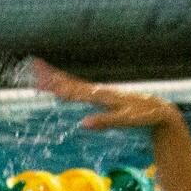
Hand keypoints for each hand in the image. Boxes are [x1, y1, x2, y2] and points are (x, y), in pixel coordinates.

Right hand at [27, 58, 181, 131]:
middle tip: (33, 66)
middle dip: (51, 76)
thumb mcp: (125, 121)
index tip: (40, 80)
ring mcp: (99, 93)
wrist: (157, 110)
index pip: (73, 90)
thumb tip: (82, 123)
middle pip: (70, 82)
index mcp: (101, 96)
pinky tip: (60, 87)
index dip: (56, 85)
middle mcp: (98, 91)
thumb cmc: (142, 116)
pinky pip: (80, 90)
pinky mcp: (101, 97)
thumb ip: (105, 122)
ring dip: (56, 78)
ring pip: (73, 84)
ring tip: (39, 72)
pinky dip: (68, 86)